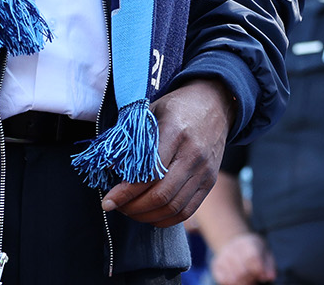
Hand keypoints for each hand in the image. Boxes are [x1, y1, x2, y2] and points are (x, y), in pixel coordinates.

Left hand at [102, 78, 234, 226]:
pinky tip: (151, 216)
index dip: (125, 192)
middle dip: (133, 207)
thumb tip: (112, 169)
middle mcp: (193, 154)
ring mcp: (204, 170)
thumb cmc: (177, 107)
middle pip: (161, 195)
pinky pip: (187, 210)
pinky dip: (166, 219)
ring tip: (130, 211)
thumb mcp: (151, 111)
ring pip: (173, 207)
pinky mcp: (210, 181)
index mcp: (175, 132)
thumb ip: (132, 139)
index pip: (148, 173)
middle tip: (117, 207)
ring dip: (147, 216)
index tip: (108, 201)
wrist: (215, 103)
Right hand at [210, 232, 276, 284]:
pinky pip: (224, 281)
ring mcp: (223, 257)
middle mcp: (233, 248)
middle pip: (242, 271)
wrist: (235, 242)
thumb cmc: (254, 250)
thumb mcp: (265, 253)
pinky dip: (233, 283)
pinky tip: (238, 279)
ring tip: (248, 279)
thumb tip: (270, 277)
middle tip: (254, 278)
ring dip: (243, 283)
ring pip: (233, 278)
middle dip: (251, 279)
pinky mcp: (216, 265)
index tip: (262, 275)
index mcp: (248, 242)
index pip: (251, 257)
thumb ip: (269, 265)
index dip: (258, 270)